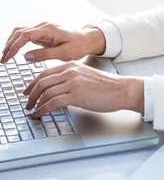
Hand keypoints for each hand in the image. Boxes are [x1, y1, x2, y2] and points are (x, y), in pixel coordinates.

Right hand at [1, 22, 105, 64]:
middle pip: (19, 32)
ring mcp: (42, 28)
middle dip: (9, 45)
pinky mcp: (42, 32)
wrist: (87, 39)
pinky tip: (13, 50)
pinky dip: (17, 41)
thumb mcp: (64, 53)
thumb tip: (26, 56)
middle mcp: (44, 26)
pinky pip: (26, 34)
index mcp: (49, 29)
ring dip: (11, 42)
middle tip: (3, 60)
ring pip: (21, 31)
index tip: (7, 58)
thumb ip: (44, 55)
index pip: (25, 35)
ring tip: (5, 56)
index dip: (14, 46)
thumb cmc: (78, 46)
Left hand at [24, 61, 144, 117]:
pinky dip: (43, 109)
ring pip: (46, 92)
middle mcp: (70, 71)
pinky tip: (40, 113)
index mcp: (72, 65)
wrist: (121, 89)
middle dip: (31, 94)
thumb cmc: (107, 86)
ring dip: (36, 103)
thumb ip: (71, 78)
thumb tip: (57, 89)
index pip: (45, 73)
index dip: (33, 83)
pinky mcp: (76, 95)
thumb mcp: (86, 75)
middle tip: (27, 102)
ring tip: (32, 110)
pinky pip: (53, 102)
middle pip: (42, 82)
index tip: (28, 91)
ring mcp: (73, 83)